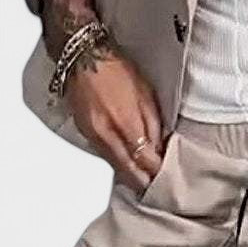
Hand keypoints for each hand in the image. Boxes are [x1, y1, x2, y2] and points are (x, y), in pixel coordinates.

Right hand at [41, 0, 166, 191]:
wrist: (82, 57)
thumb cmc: (115, 69)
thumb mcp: (145, 93)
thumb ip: (153, 124)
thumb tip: (159, 146)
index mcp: (125, 123)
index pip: (144, 159)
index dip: (156, 172)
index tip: (165, 178)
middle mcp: (107, 134)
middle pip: (128, 170)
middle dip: (143, 182)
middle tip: (156, 190)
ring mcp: (93, 135)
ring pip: (115, 165)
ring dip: (130, 175)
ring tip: (143, 183)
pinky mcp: (85, 132)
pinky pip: (104, 155)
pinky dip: (116, 162)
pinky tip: (125, 165)